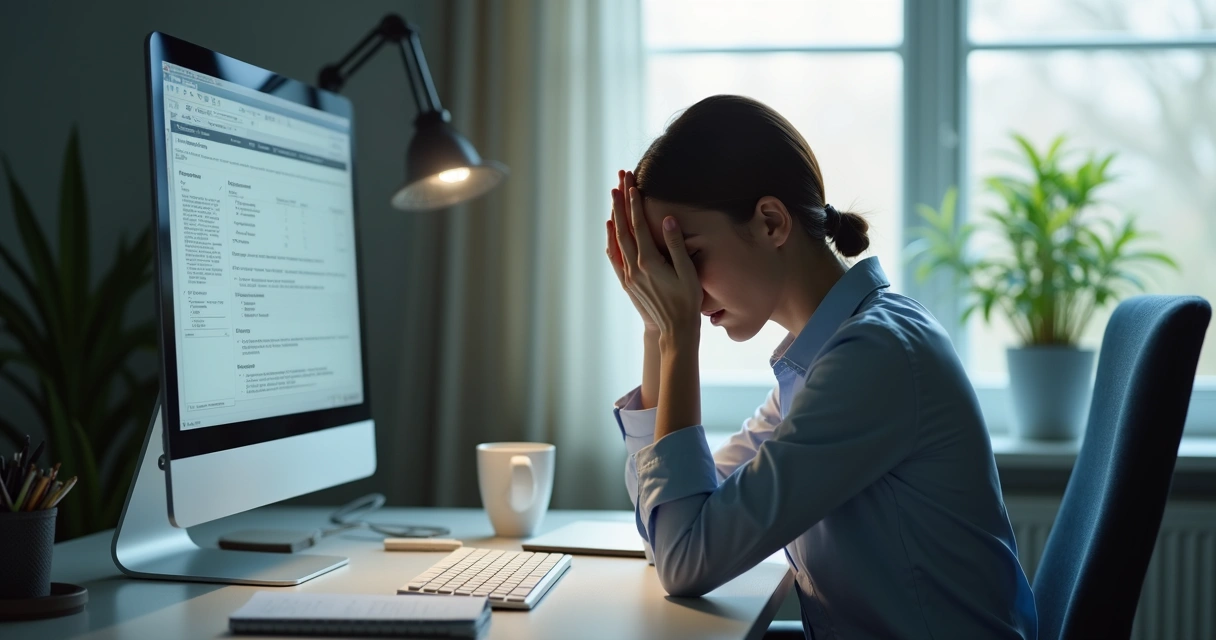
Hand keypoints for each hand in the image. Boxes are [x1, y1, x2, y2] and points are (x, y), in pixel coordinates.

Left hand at [610, 171, 702, 342]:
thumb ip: (675, 245)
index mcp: (649, 262)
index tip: (632, 184)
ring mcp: (628, 276)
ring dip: (615, 216)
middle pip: (623, 227)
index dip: (635, 203)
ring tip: (613, 196)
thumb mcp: (687, 272)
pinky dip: (611, 240)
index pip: (638, 225)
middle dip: (621, 201)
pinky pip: (614, 257)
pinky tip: (610, 229)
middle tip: (620, 179)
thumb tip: (667, 219)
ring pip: (616, 240)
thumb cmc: (687, 302)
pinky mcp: (627, 283)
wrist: (674, 330)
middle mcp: (634, 267)